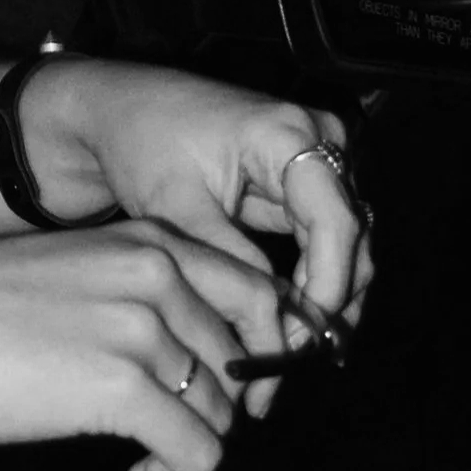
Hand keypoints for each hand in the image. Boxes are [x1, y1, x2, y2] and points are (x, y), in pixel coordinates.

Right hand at [0, 219, 291, 470]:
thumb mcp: (67, 277)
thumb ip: (131, 303)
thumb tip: (183, 366)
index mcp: (147, 241)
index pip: (257, 294)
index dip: (255, 357)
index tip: (225, 397)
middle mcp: (157, 274)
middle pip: (243, 361)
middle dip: (219, 413)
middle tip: (173, 443)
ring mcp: (142, 328)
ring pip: (224, 413)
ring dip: (194, 453)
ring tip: (148, 469)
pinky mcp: (122, 387)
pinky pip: (198, 452)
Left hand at [20, 60, 372, 396]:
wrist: (118, 111)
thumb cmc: (141, 145)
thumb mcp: (179, 209)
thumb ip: (233, 263)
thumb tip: (278, 324)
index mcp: (287, 132)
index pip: (334, 221)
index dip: (330, 285)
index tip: (308, 337)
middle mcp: (316, 137)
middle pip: (351, 234)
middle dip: (331, 301)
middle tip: (297, 359)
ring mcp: (315, 155)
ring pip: (347, 241)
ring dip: (327, 296)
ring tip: (292, 352)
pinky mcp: (304, 178)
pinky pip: (325, 237)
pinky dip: (313, 279)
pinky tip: (290, 323)